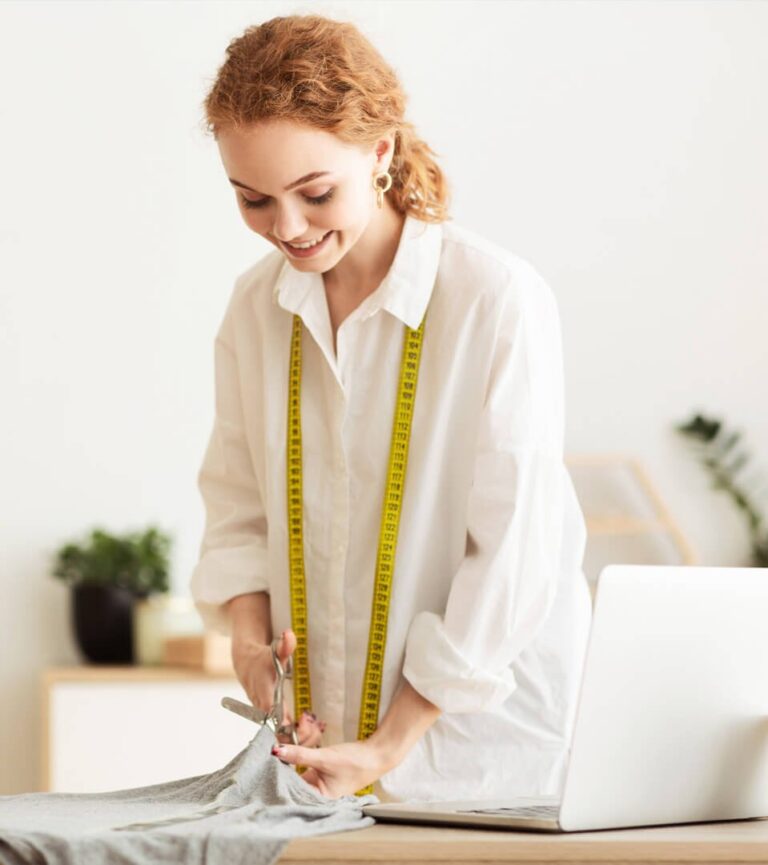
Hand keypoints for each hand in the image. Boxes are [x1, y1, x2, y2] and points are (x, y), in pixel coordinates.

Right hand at [231, 628, 325, 745]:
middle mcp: (263, 710)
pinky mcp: (268, 719)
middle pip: (278, 735)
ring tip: (316, 730)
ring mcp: (264, 717)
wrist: (246, 664)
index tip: (305, 724)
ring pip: (279, 738)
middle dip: (298, 738)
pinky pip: (280, 734)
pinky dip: (294, 736)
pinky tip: (309, 730)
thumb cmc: (262, 659)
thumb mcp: (274, 651)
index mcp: (265, 696)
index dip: (289, 728)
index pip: (275, 719)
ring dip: (298, 739)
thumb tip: (289, 633)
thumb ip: (284, 646)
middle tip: (316, 730)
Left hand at [270, 737, 389, 798]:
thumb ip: (300, 755)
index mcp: (320, 801)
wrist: (376, 753)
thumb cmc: (356, 762)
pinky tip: (289, 753)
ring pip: (298, 777)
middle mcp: (319, 796)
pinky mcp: (322, 775)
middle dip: (282, 771)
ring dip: (289, 765)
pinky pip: (305, 770)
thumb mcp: (325, 757)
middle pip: (294, 785)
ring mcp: (320, 786)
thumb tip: (277, 751)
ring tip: (276, 753)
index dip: (278, 779)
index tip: (265, 765)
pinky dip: (298, 762)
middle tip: (268, 756)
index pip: (292, 793)